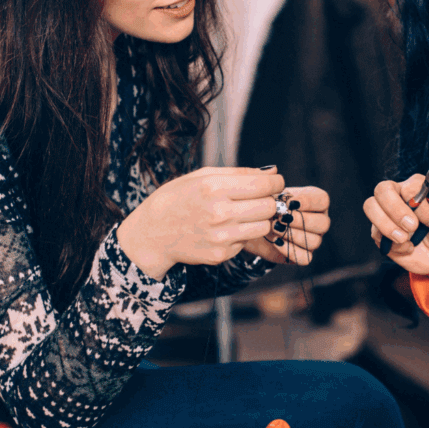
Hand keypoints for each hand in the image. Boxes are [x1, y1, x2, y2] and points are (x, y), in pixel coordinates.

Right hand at [116, 166, 284, 278]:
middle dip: (269, 201)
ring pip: (263, 227)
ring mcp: (220, 237)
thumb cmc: (178, 199)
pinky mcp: (220, 255)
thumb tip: (272, 172)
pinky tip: (225, 229)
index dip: (276, 183)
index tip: (275, 183)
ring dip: (258, 220)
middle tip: (259, 199)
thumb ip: (240, 173)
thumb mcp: (202, 176)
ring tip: (242, 214)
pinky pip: (246, 242)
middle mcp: (219, 213)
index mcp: (214, 187)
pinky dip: (242, 235)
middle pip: (269, 207)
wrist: (152, 233)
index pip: (264, 185)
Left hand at [244, 186, 330, 264]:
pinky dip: (291, 250)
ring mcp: (313, 239)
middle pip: (323, 223)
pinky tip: (276, 242)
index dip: (308, 202)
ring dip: (293, 235)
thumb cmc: (262, 205)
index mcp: (315, 201)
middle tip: (281, 217)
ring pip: (315, 241)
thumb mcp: (265, 192)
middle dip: (301, 220)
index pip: (323, 200)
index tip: (289, 202)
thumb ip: (269, 182)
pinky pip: (305, 258)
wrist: (250, 225)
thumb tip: (272, 170)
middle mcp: (318, 220)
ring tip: (274, 228)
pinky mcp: (302, 255)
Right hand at [364, 169, 428, 288]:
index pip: (407, 186)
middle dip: (395, 209)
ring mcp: (386, 213)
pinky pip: (375, 233)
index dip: (419, 205)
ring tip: (404, 239)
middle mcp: (397, 195)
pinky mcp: (379, 231)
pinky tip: (408, 248)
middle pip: (382, 190)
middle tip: (412, 227)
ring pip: (370, 206)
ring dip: (387, 225)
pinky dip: (392, 244)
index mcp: (415, 187)